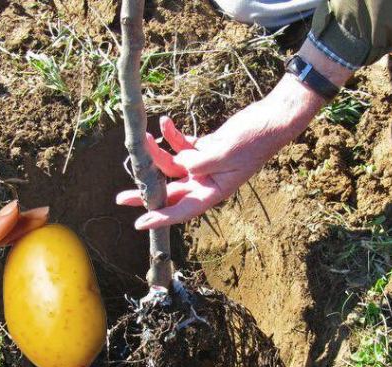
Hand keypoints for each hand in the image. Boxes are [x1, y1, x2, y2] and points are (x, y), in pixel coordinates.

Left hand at [115, 115, 259, 229]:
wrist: (272, 118)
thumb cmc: (254, 140)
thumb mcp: (224, 153)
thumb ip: (198, 162)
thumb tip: (178, 164)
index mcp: (215, 191)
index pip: (184, 210)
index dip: (161, 218)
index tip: (140, 224)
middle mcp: (206, 182)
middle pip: (170, 192)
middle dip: (146, 192)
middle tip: (120, 197)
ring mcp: (204, 165)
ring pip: (171, 166)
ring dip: (156, 153)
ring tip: (142, 139)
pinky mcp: (204, 149)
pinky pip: (181, 146)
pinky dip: (172, 136)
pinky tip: (164, 122)